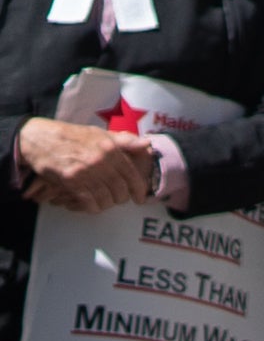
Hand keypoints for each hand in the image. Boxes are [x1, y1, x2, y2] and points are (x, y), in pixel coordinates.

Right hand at [14, 120, 152, 214]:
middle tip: (119, 200)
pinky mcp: (70, 180)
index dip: (138, 190)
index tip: (140, 199)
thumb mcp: (99, 133)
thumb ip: (124, 141)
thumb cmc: (71, 135)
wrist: (39, 138)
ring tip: (105, 202)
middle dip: (122, 199)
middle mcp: (101, 160)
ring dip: (107, 204)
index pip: (131, 174)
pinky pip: (89, 201)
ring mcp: (85, 171)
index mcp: (110, 148)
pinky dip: (92, 207)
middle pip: (120, 189)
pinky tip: (91, 205)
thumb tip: (147, 144)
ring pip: (106, 197)